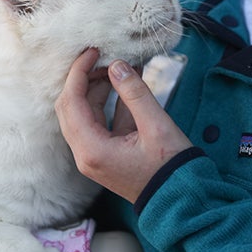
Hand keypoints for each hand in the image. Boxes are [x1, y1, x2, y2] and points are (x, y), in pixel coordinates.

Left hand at [55, 49, 192, 202]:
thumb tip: (117, 65)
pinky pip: (97, 122)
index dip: (79, 72)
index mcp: (92, 150)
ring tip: (117, 67)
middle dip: (84, 78)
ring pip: (83, 113)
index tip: (92, 51)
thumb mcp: (156, 125)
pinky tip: (124, 84)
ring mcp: (92, 156)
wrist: (182, 200)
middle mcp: (85, 154)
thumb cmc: (172, 168)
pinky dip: (107, 102)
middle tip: (103, 57)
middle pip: (70, 107)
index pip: (72, 101)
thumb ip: (135, 93)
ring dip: (97, 88)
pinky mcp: (104, 154)